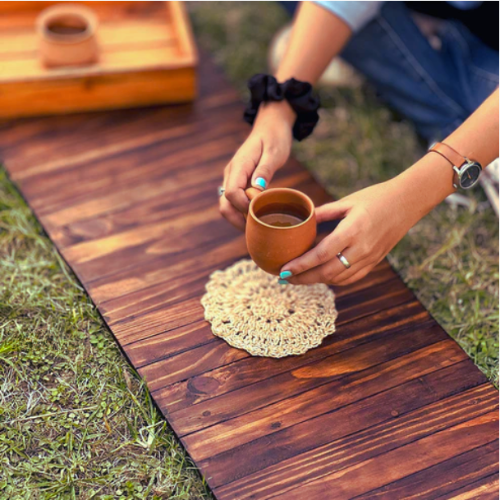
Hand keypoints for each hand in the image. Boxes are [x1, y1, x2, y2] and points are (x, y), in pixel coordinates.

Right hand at [219, 101, 293, 229]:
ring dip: (239, 218)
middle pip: (225, 205)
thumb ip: (265, 170)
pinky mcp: (238, 182)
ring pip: (227, 206)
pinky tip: (258, 217)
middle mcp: (231, 174)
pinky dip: (243, 212)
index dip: (244, 207)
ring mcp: (232, 179)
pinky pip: (235, 202)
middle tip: (257, 228)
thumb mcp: (274, 152)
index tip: (261, 211)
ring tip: (258, 226)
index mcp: (239, 166)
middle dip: (237, 220)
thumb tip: (256, 190)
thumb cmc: (275, 138)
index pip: (232, 194)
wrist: (271, 126)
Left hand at [281, 177, 426, 285]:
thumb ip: (322, 213)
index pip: (321, 254)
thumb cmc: (376, 197)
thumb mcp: (347, 201)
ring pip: (337, 279)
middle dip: (303, 278)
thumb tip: (300, 221)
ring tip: (297, 277)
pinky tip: (319, 276)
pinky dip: (332, 280)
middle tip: (283, 278)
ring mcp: (370, 258)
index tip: (283, 270)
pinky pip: (350, 278)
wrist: (408, 202)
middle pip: (327, 272)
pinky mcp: (375, 262)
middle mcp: (362, 248)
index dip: (300, 265)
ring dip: (315, 281)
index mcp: (352, 230)